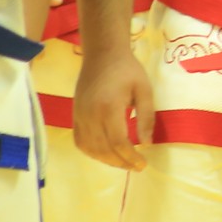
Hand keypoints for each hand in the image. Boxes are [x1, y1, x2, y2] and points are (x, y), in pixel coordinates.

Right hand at [75, 47, 155, 170]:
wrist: (102, 54)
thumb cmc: (127, 70)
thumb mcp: (144, 90)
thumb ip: (146, 117)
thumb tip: (147, 143)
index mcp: (109, 107)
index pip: (118, 142)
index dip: (131, 157)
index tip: (143, 164)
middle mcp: (90, 115)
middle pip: (104, 149)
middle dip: (121, 162)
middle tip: (136, 166)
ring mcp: (79, 116)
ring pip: (90, 148)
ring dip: (107, 160)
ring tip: (124, 162)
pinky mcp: (74, 115)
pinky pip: (80, 141)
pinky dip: (92, 152)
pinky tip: (105, 154)